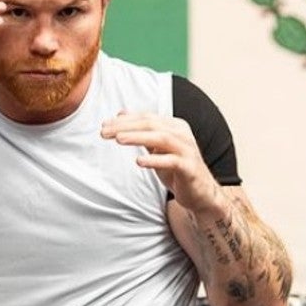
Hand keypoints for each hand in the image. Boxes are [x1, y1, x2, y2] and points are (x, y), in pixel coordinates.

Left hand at [101, 112, 223, 214]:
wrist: (200, 192)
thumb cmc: (177, 169)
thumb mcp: (157, 148)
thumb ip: (142, 132)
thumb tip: (121, 114)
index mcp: (175, 126)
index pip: (146, 118)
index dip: (125, 120)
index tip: (104, 124)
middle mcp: (182, 134)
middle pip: (151, 125)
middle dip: (126, 127)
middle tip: (104, 131)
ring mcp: (187, 150)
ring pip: (161, 138)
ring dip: (138, 137)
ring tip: (119, 139)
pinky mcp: (189, 168)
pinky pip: (171, 161)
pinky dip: (155, 160)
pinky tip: (139, 161)